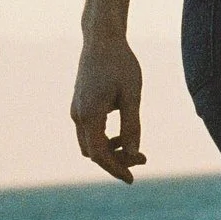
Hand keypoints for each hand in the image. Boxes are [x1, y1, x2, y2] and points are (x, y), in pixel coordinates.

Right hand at [72, 37, 146, 180]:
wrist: (102, 40)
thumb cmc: (121, 64)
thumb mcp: (133, 95)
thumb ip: (133, 125)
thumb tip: (135, 154)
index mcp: (90, 115)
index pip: (100, 154)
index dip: (116, 168)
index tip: (132, 179)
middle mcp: (78, 115)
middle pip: (94, 153)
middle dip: (117, 161)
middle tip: (144, 159)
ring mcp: (76, 110)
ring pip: (91, 144)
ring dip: (111, 151)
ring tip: (137, 149)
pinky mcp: (80, 105)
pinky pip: (90, 132)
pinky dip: (106, 139)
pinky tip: (125, 135)